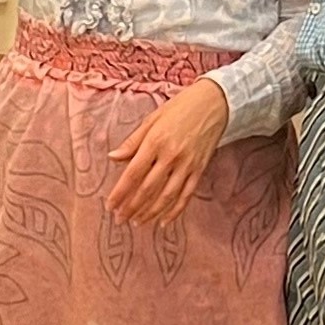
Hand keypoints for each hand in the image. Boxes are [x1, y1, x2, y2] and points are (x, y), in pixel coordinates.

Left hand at [105, 77, 229, 226]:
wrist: (214, 102)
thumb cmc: (180, 108)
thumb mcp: (152, 119)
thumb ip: (132, 141)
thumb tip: (112, 157)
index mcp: (155, 141)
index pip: (133, 173)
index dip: (120, 192)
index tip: (110, 205)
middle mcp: (171, 156)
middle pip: (148, 189)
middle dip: (131, 207)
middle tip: (120, 219)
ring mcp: (187, 165)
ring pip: (166, 196)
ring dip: (150, 213)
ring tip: (137, 222)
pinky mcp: (199, 170)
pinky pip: (186, 195)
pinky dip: (175, 211)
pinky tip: (164, 221)